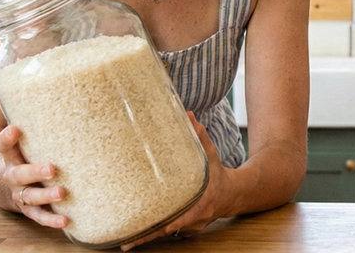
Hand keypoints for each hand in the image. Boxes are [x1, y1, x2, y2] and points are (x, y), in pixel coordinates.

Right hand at [0, 125, 68, 228]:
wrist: (1, 180)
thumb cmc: (18, 152)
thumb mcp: (16, 136)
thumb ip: (14, 117)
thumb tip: (11, 75)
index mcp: (9, 157)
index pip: (3, 146)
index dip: (7, 138)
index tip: (15, 129)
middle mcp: (13, 176)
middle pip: (20, 175)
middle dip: (35, 172)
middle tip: (51, 169)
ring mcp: (20, 194)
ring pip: (30, 197)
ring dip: (46, 196)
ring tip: (61, 193)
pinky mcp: (30, 208)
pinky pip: (39, 215)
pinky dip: (51, 220)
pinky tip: (64, 220)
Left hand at [122, 112, 231, 250]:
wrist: (231, 195)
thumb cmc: (218, 175)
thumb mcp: (211, 155)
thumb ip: (200, 136)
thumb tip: (188, 115)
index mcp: (200, 204)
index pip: (181, 220)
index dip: (165, 226)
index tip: (148, 229)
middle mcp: (193, 220)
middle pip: (167, 232)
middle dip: (146, 238)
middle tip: (125, 243)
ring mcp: (188, 227)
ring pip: (164, 236)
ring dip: (145, 239)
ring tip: (123, 243)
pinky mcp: (183, 229)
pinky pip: (166, 234)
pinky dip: (150, 236)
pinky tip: (132, 238)